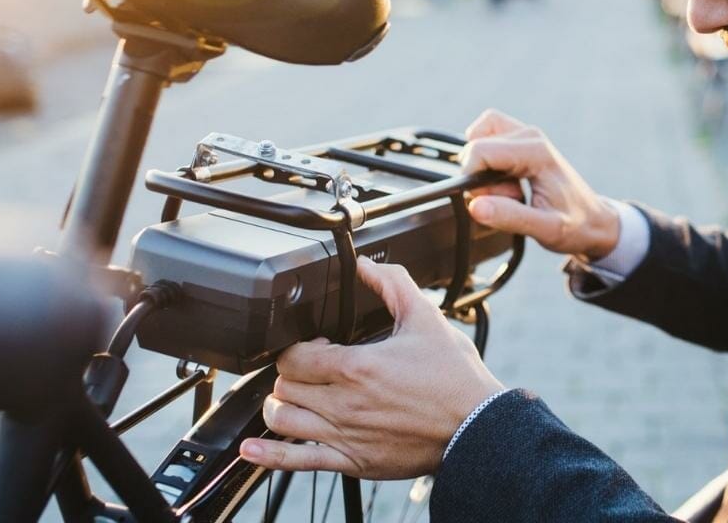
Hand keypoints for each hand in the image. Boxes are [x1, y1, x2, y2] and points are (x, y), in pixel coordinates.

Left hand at [239, 257, 504, 479]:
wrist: (476, 427)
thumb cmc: (455, 379)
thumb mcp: (426, 319)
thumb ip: (393, 285)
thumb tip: (367, 264)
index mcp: (357, 367)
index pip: (295, 356)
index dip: (298, 346)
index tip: (316, 344)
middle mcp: (345, 404)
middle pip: (284, 385)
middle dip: (291, 373)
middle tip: (309, 369)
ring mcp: (345, 436)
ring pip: (281, 420)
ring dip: (280, 405)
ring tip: (294, 398)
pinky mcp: (352, 462)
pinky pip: (296, 462)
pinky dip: (268, 455)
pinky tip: (251, 449)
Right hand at [460, 109, 620, 258]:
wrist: (594, 221)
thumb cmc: (575, 225)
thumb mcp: (546, 229)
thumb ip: (509, 217)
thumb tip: (475, 205)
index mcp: (536, 152)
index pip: (479, 151)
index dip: (473, 180)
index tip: (494, 202)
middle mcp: (530, 136)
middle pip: (475, 145)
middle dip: (480, 177)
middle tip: (510, 198)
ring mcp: (525, 135)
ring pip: (478, 137)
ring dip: (482, 166)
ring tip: (508, 190)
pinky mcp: (521, 141)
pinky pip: (487, 139)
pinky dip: (485, 160)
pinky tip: (505, 182)